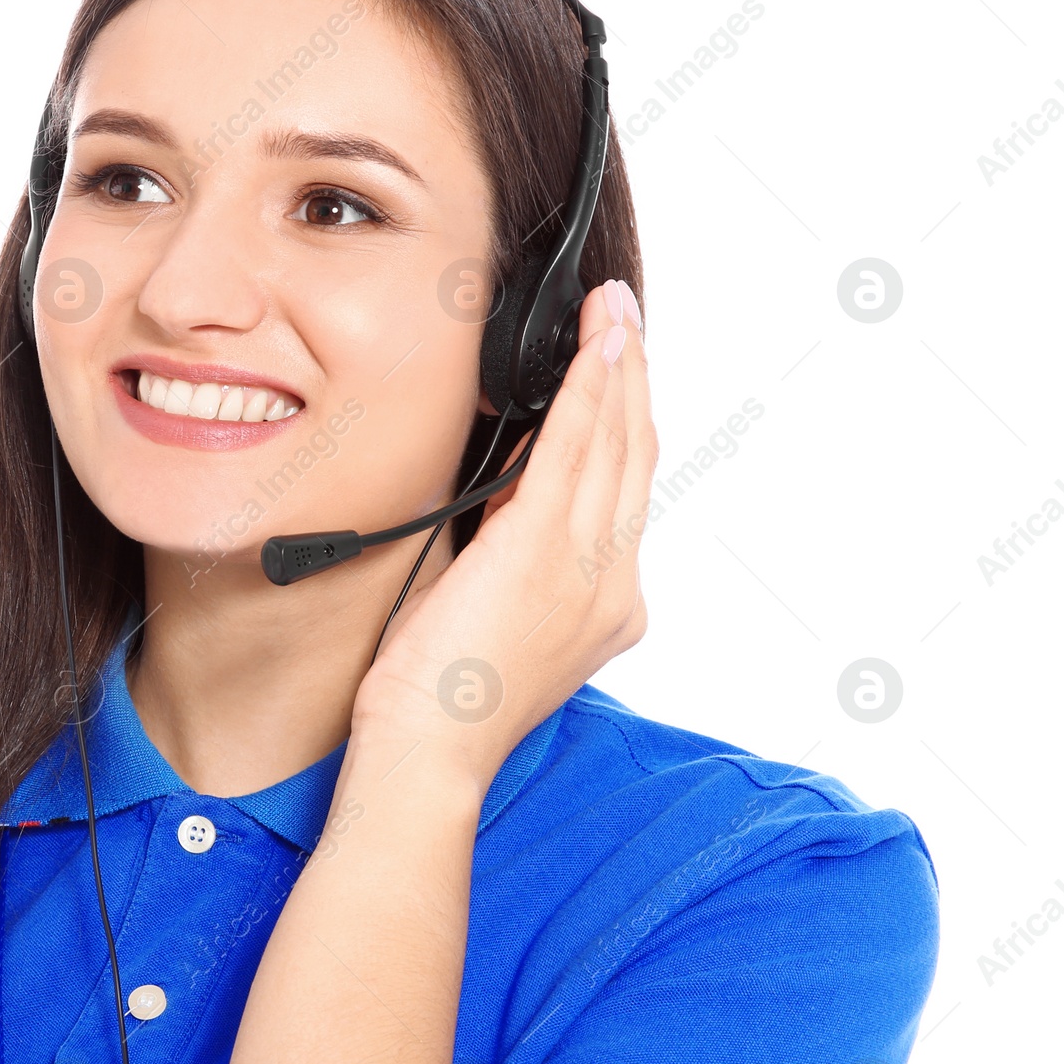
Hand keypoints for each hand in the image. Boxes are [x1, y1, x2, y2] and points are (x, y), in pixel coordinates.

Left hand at [351, 278, 656, 799]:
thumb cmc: (445, 698)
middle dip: (633, 378)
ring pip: (614, 444)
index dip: (625, 424)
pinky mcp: (544, 550)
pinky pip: (573, 451)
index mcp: (608, 604)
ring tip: (614, 312)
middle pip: (634, 458)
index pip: (625, 494)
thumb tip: (504, 489)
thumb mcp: (498, 615)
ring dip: (616, 366)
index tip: (618, 372)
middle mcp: (614, 584)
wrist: (429, 751)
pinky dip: (588, 392)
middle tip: (625, 317)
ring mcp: (588, 567)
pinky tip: (595, 349)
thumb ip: (515, 553)